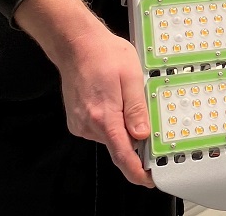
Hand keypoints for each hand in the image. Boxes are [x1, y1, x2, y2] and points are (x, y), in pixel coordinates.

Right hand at [54, 27, 154, 186]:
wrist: (76, 45)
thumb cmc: (104, 55)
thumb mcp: (131, 77)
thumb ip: (137, 109)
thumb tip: (143, 134)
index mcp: (104, 117)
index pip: (123, 155)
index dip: (137, 171)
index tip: (149, 180)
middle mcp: (88, 124)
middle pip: (119, 143)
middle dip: (134, 134)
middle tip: (139, 107)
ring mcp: (80, 123)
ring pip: (110, 135)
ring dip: (121, 123)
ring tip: (121, 95)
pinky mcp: (76, 120)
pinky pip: (100, 128)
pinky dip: (110, 119)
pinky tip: (111, 98)